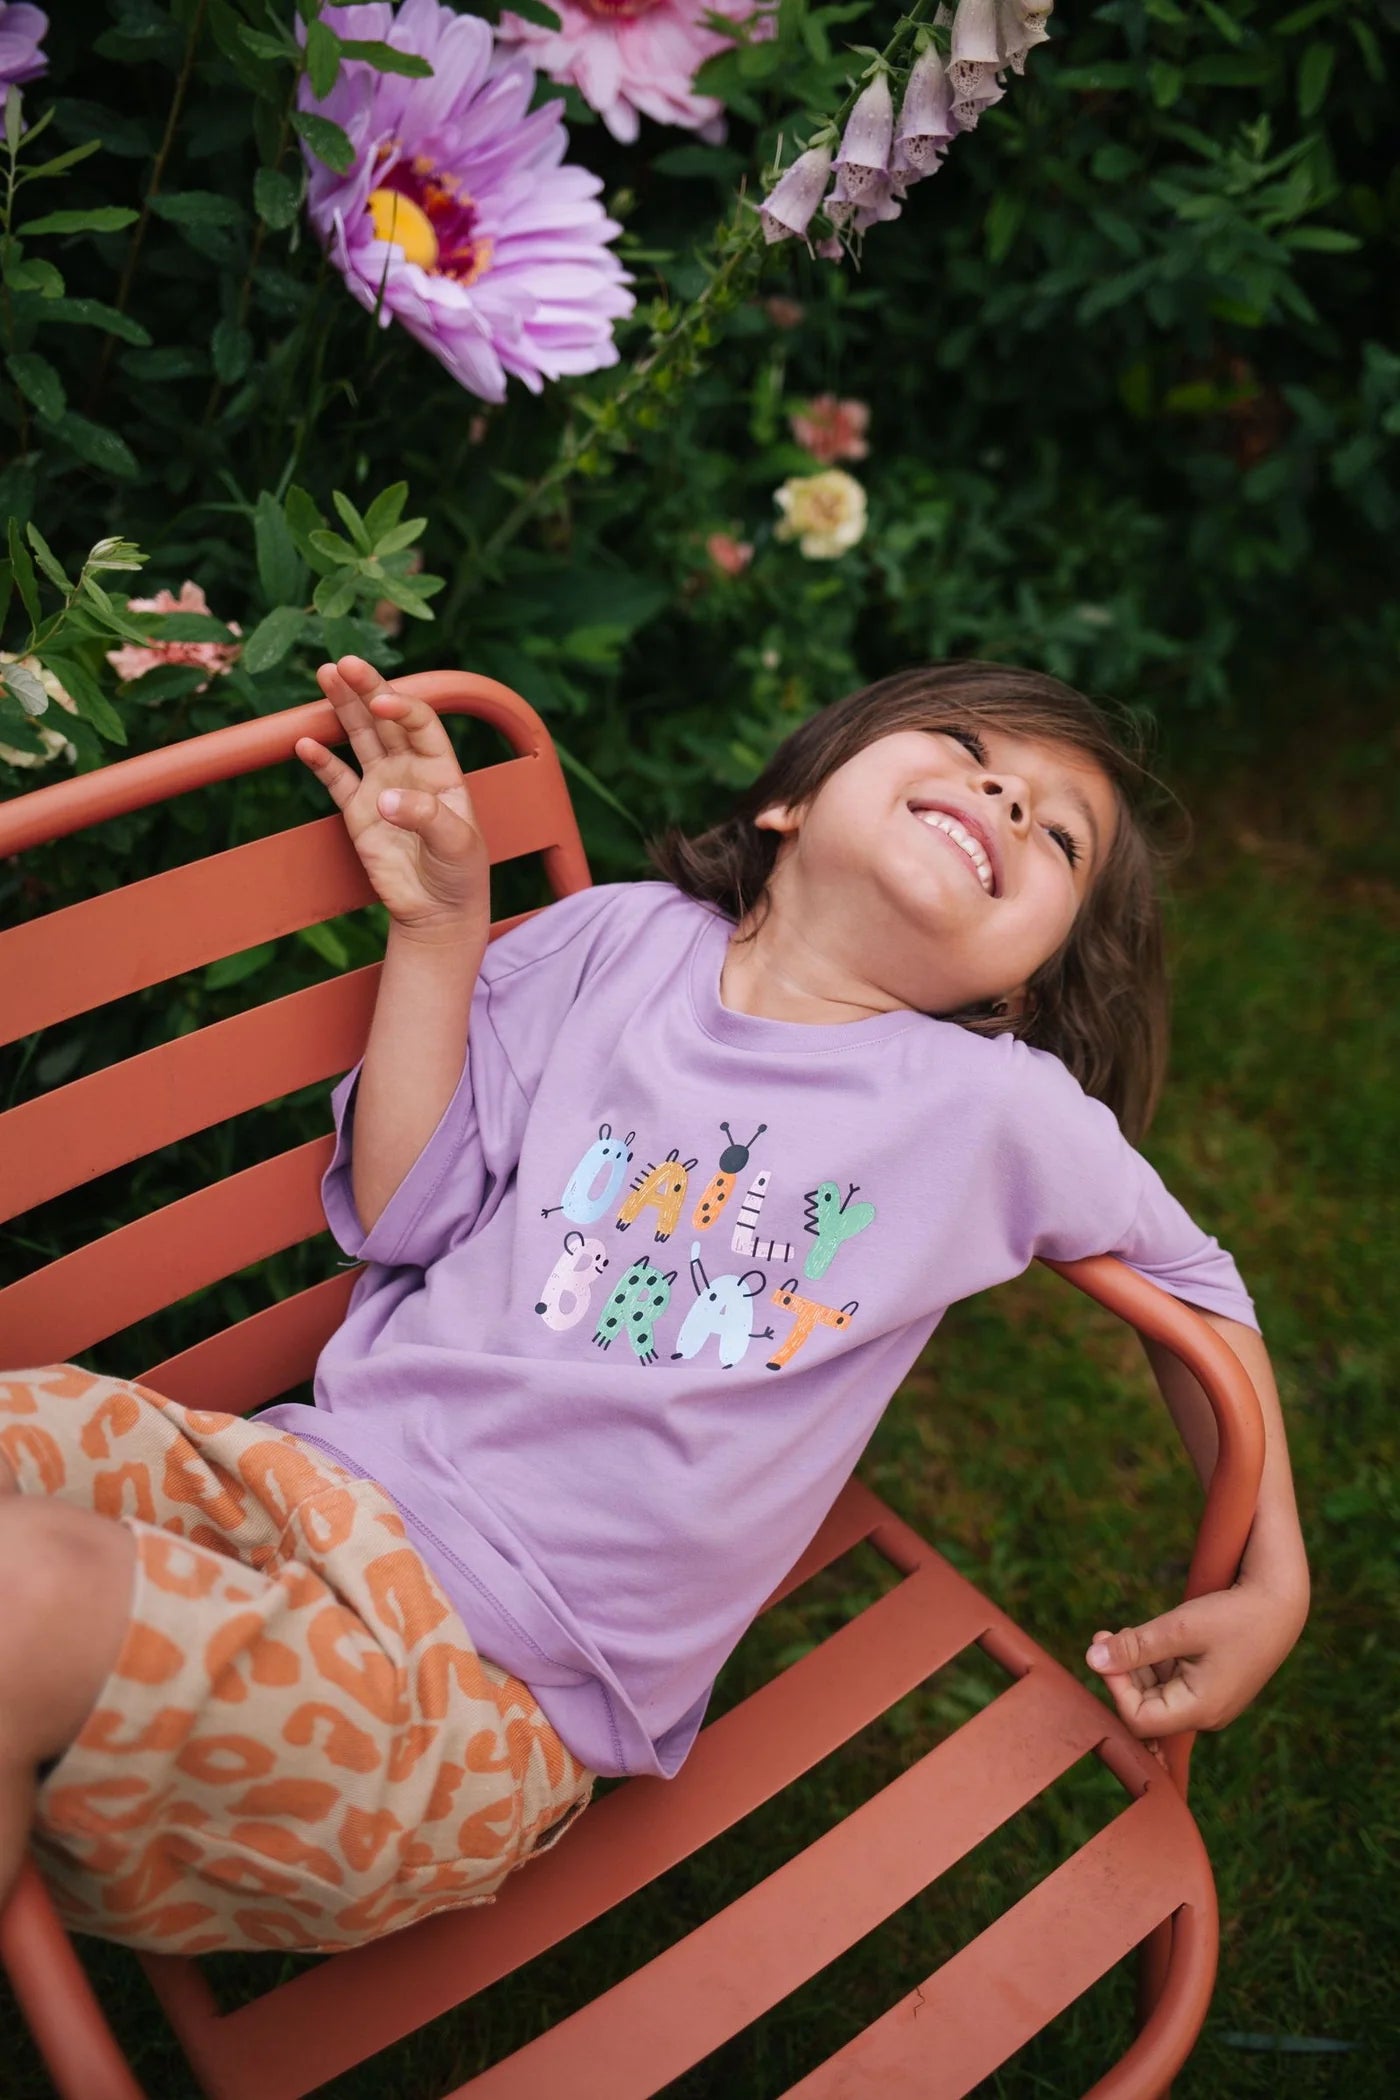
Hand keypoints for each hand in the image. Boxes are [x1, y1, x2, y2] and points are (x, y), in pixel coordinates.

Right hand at [295, 656, 488, 943]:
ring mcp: (381, 786)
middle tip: (343, 663)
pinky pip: (336, 779)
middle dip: (365, 689)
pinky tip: (305, 743)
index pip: (420, 723)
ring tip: (325, 675)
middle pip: (385, 719)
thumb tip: (387, 799)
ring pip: (359, 737)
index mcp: (441, 768)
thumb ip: (426, 817)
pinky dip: (321, 761)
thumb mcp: (457, 845)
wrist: (437, 910)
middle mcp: (410, 769)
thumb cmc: (459, 873)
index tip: (382, 703)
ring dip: (342, 708)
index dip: (402, 707)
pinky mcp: (358, 811)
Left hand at [1084, 1575, 1305, 1742]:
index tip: (1102, 1649)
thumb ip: (1135, 1647)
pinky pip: (1174, 1684)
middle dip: (1121, 1674)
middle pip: (1146, 1709)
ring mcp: (1211, 1701)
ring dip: (1136, 1666)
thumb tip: (1091, 1659)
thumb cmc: (1233, 1614)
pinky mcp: (1213, 1686)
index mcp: (1200, 1709)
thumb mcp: (1178, 1628)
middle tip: (1103, 1635)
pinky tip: (1151, 1637)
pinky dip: (1156, 1663)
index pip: (1138, 1719)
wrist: (1280, 1600)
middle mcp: (1206, 1714)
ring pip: (1158, 1695)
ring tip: (1125, 1632)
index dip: (1114, 1687)